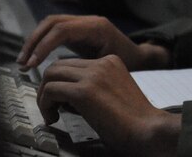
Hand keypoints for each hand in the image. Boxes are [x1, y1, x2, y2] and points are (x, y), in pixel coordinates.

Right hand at [17, 15, 169, 70]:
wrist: (140, 58)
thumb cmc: (128, 65)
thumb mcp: (109, 65)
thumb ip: (86, 67)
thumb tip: (59, 74)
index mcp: (96, 27)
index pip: (61, 30)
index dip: (42, 46)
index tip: (32, 65)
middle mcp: (88, 20)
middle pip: (52, 22)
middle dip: (33, 41)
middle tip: (23, 63)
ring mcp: (83, 23)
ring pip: (50, 23)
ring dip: (34, 40)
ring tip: (24, 61)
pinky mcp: (78, 29)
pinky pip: (55, 30)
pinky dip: (42, 42)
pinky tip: (34, 58)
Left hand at [38, 55, 180, 156]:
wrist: (147, 129)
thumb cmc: (133, 121)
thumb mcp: (112, 93)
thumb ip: (92, 88)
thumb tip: (65, 96)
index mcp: (110, 62)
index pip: (73, 63)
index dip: (61, 82)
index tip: (59, 100)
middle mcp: (101, 64)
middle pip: (58, 65)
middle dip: (47, 86)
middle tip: (49, 106)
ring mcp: (93, 75)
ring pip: (51, 74)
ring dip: (44, 95)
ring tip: (51, 113)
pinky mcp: (84, 91)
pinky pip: (51, 90)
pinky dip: (45, 104)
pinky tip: (53, 118)